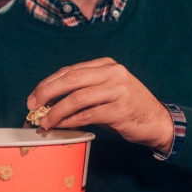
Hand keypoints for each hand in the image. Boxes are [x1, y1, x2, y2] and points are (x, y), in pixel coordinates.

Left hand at [26, 58, 173, 152]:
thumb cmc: (127, 107)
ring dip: (57, 112)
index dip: (48, 83)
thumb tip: (50, 102)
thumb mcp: (106, 92)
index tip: (34, 96)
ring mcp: (118, 90)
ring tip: (46, 122)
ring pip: (77, 98)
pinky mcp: (121, 109)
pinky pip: (88, 114)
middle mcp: (112, 73)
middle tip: (33, 106)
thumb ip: (82, 92)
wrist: (158, 121)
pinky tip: (63, 126)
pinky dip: (71, 121)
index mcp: (106, 65)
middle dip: (47, 93)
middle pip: (70, 79)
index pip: (69, 71)